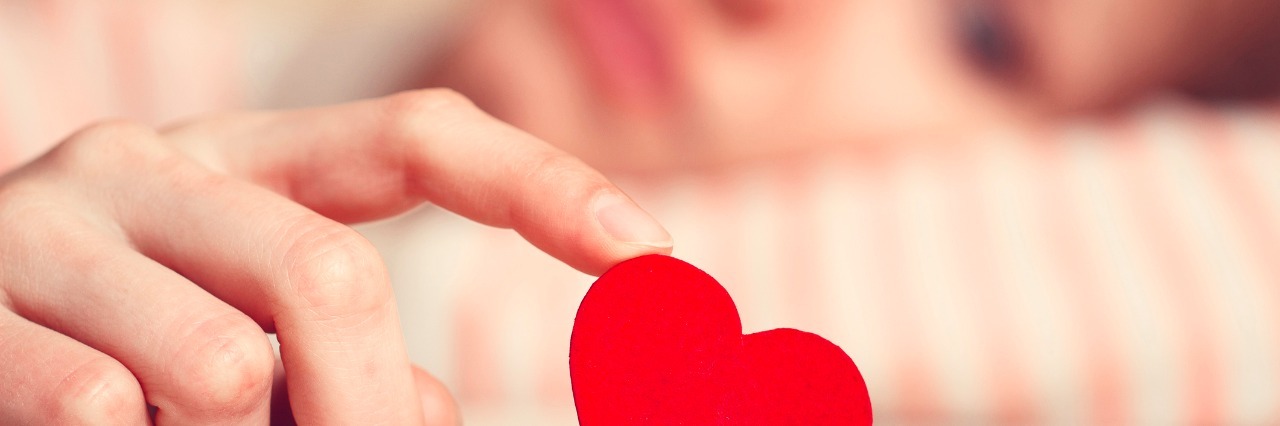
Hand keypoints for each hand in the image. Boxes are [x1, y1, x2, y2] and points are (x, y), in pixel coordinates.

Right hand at [0, 89, 671, 423]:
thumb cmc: (114, 355)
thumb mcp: (247, 340)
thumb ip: (348, 362)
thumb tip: (433, 414)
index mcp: (244, 162)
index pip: (414, 138)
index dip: (539, 186)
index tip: (652, 253)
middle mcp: (153, 163)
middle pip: (330, 276)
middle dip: (370, 412)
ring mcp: (52, 226)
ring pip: (225, 367)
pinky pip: (106, 409)